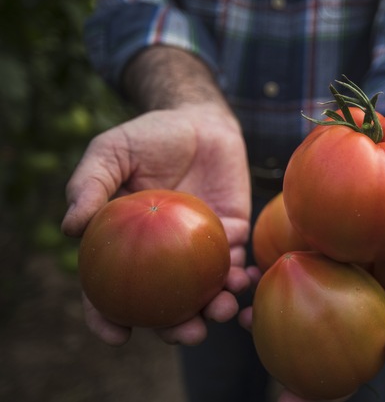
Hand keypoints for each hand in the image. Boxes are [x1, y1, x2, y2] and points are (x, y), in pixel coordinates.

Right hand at [62, 102, 252, 345]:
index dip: (108, 317)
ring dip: (215, 307)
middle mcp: (161, 254)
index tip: (118, 335)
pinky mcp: (231, 233)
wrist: (199, 118)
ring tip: (223, 308)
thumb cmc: (149, 135)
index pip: (109, 290)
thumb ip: (90, 184)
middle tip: (190, 334)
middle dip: (177, 327)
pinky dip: (242, 276)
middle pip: (165, 303)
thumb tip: (70, 228)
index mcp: (125, 244)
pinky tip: (245, 279)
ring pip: (205, 290)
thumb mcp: (111, 151)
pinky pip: (237, 262)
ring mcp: (197, 247)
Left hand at [240, 247, 384, 401]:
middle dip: (333, 369)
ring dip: (283, 356)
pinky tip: (238, 308)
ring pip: (301, 347)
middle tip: (321, 373)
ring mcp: (320, 324)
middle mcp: (356, 331)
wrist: (361, 232)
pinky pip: (268, 313)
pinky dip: (253, 312)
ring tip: (264, 348)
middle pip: (347, 358)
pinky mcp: (286, 306)